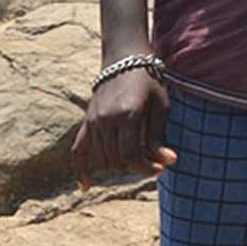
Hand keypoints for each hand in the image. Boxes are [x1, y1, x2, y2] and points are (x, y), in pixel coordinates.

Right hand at [71, 65, 177, 188]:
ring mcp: (93, 121)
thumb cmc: (148, 82)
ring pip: (102, 160)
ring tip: (134, 157)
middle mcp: (106, 119)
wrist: (124, 59)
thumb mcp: (161, 107)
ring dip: (119, 165)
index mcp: (126, 114)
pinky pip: (78, 150)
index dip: (147, 167)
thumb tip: (168, 161)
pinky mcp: (87, 122)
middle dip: (136, 166)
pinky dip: (80, 169)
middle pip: (117, 160)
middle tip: (151, 159)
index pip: (131, 155)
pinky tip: (85, 186)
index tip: (160, 167)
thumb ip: (158, 136)